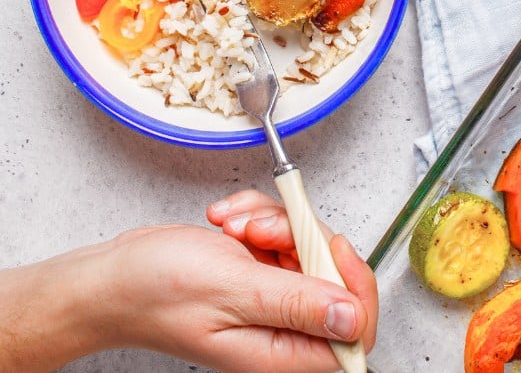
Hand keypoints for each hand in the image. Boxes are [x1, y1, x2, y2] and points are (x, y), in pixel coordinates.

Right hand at [98, 192, 376, 371]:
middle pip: (333, 275)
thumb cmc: (156, 292)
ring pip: (307, 245)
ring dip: (272, 222)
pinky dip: (258, 217)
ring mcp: (272, 299)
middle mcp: (281, 330)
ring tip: (232, 228)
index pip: (355, 329)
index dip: (354, 282)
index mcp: (280, 353)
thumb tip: (352, 317)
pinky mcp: (261, 272)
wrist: (115, 276)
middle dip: (299, 237)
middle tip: (258, 232)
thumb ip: (296, 303)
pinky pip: (282, 233)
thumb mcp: (232, 290)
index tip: (326, 244)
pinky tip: (226, 222)